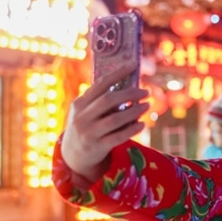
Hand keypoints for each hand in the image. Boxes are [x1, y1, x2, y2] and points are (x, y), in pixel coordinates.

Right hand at [61, 63, 148, 183]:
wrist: (74, 155)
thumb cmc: (87, 127)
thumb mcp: (87, 112)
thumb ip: (102, 101)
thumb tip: (129, 85)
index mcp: (79, 103)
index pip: (100, 84)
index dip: (117, 73)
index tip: (133, 65)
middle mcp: (81, 117)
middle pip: (109, 100)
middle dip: (130, 94)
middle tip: (145, 92)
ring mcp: (89, 132)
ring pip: (115, 119)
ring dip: (134, 111)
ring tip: (147, 106)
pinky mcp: (97, 147)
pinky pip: (118, 137)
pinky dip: (132, 129)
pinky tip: (142, 124)